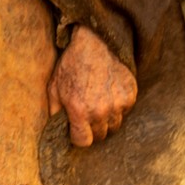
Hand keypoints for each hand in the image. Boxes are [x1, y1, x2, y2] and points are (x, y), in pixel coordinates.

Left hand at [47, 25, 137, 146]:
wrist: (95, 42)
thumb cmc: (71, 65)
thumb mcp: (54, 88)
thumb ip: (54, 114)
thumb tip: (55, 131)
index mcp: (79, 111)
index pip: (83, 142)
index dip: (78, 137)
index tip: (77, 129)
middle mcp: (100, 111)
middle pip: (100, 136)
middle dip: (92, 129)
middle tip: (87, 113)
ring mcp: (118, 104)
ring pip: (114, 125)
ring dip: (107, 119)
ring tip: (98, 102)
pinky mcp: (130, 95)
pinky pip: (125, 111)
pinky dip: (118, 107)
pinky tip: (109, 92)